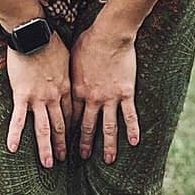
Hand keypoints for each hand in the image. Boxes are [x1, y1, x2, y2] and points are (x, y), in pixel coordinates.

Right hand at [5, 32, 71, 168]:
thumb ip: (67, 68)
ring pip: (43, 128)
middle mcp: (54, 97)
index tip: (72, 138)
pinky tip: (12, 148)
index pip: (71, 113)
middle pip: (60, 125)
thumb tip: (70, 69)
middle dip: (62, 144)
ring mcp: (38, 98)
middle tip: (63, 159)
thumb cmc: (50, 40)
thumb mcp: (67, 56)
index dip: (71, 127)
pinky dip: (15, 134)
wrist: (34, 33)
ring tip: (48, 163)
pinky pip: (18, 118)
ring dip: (46, 147)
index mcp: (66, 87)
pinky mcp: (21, 95)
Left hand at [69, 18, 139, 163]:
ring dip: (108, 145)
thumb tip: (60, 77)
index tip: (66, 140)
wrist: (109, 35)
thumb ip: (68, 72)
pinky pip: (130, 115)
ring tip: (108, 160)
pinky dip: (132, 129)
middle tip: (82, 158)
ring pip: (109, 126)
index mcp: (77, 90)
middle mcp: (92, 98)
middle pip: (88, 125)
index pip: (72, 115)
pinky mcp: (126, 93)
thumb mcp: (71, 58)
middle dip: (85, 143)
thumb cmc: (88, 41)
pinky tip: (134, 142)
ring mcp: (110, 97)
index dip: (69, 129)